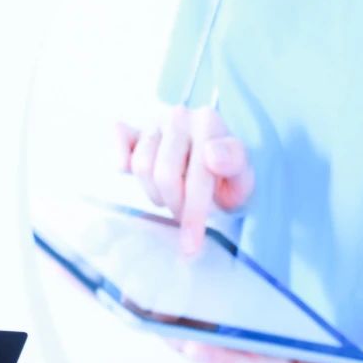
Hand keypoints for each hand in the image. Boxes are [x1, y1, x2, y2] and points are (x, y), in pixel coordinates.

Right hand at [117, 105, 254, 254]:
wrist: (218, 162)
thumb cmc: (229, 175)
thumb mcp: (243, 176)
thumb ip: (235, 163)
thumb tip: (212, 155)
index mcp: (210, 122)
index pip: (196, 175)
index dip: (193, 215)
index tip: (190, 246)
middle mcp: (181, 116)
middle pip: (164, 175)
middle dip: (175, 206)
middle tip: (185, 214)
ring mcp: (155, 122)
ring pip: (141, 167)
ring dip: (155, 193)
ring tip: (172, 196)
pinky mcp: (136, 130)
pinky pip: (120, 140)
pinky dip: (120, 155)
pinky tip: (124, 166)